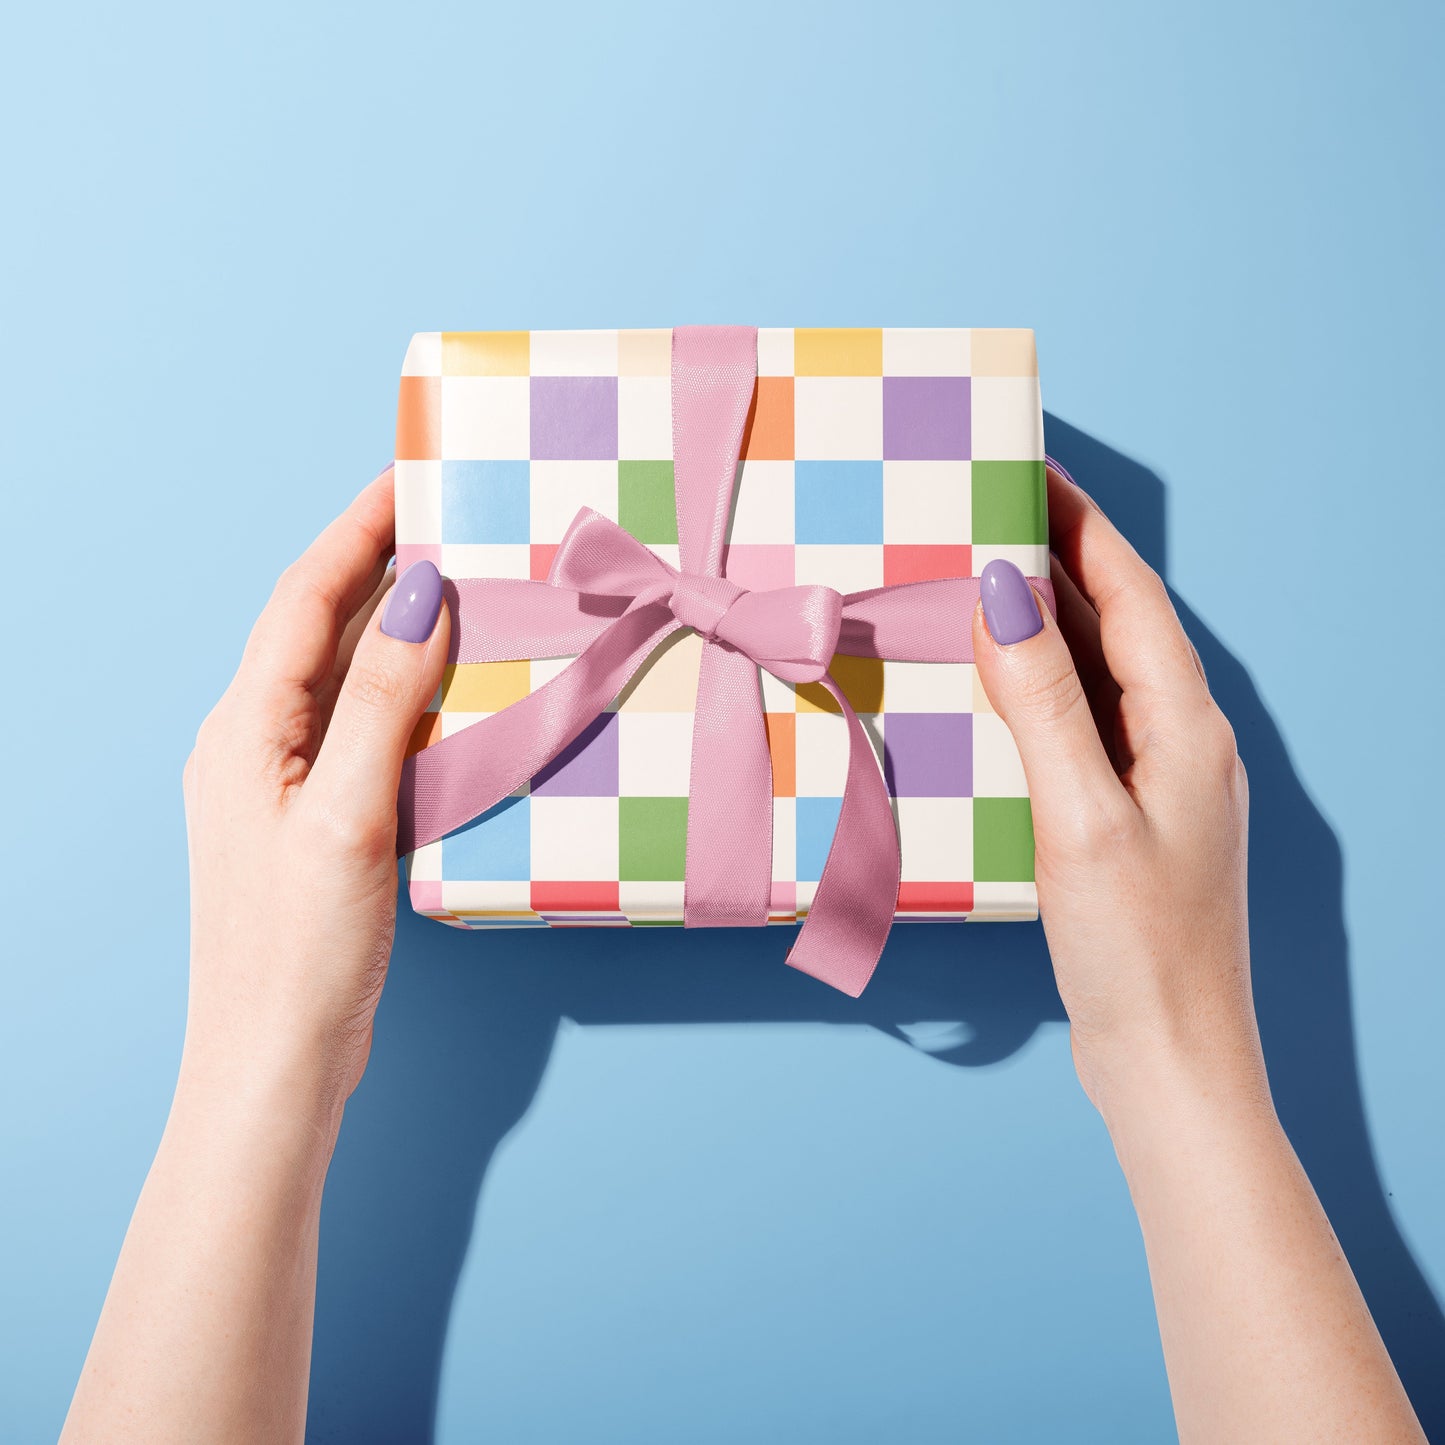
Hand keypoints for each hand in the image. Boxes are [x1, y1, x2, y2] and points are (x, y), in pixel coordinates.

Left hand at [180, 465, 447, 1121]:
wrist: (272, 1064)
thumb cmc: (299, 951)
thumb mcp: (346, 816)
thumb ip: (380, 701)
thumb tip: (417, 592)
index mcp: (244, 729)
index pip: (304, 597)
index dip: (357, 528)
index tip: (413, 474)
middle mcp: (250, 742)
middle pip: (315, 624)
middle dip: (377, 561)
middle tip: (451, 517)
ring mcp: (275, 783)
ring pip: (336, 673)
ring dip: (391, 623)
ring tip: (459, 585)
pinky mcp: (307, 819)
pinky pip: (354, 724)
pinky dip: (399, 688)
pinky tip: (444, 692)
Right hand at [972, 463, 1260, 1121]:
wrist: (1173, 1064)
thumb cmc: (1137, 950)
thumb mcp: (1082, 817)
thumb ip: (1045, 703)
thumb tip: (1006, 594)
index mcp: (1186, 727)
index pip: (1129, 595)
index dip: (1082, 524)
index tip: (1032, 466)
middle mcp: (1183, 742)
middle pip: (1117, 625)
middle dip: (1059, 561)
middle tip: (991, 511)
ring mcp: (1160, 783)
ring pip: (1099, 675)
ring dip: (1046, 624)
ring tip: (983, 582)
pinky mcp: (1132, 820)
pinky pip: (1084, 725)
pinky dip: (1040, 691)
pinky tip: (998, 694)